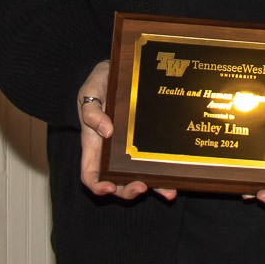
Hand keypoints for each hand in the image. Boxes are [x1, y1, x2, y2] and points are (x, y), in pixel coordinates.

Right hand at [78, 61, 176, 201]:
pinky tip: (176, 178)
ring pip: (139, 176)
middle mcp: (112, 153)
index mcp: (94, 145)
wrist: (117, 71)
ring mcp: (130, 150)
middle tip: (140, 187)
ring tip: (167, 192)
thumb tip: (106, 131)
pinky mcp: (146, 143)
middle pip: (117, 182)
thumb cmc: (98, 83)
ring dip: (152, 187)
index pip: (91, 174)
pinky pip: (154, 161)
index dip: (97, 185)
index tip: (108, 186)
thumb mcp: (88, 93)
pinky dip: (164, 173)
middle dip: (127, 190)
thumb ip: (91, 112)